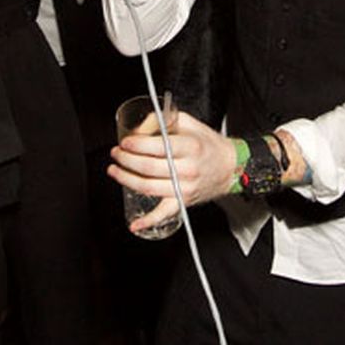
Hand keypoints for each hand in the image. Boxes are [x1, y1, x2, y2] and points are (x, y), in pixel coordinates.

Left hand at [108, 107, 239, 230]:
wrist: (230, 167)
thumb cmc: (207, 145)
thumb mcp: (188, 123)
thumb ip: (162, 121)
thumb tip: (137, 128)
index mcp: (190, 147)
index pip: (157, 146)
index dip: (136, 144)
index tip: (125, 141)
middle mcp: (187, 169)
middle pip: (148, 167)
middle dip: (126, 160)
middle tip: (116, 153)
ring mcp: (185, 188)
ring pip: (148, 187)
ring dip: (126, 179)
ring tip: (114, 170)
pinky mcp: (183, 202)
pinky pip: (163, 214)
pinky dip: (148, 221)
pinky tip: (134, 223)